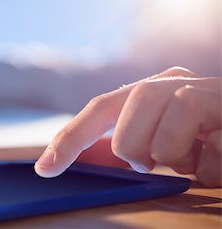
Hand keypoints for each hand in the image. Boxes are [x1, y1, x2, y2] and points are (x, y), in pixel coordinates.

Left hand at [35, 67, 220, 186]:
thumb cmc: (209, 140)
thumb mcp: (163, 144)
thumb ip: (126, 149)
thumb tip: (82, 161)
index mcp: (150, 90)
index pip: (100, 109)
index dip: (70, 139)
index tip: (45, 168)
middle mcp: (171, 82)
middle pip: (125, 122)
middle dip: (139, 154)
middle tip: (165, 159)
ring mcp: (200, 90)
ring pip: (158, 135)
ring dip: (175, 159)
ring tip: (197, 155)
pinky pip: (199, 151)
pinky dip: (208, 168)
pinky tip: (219, 156)